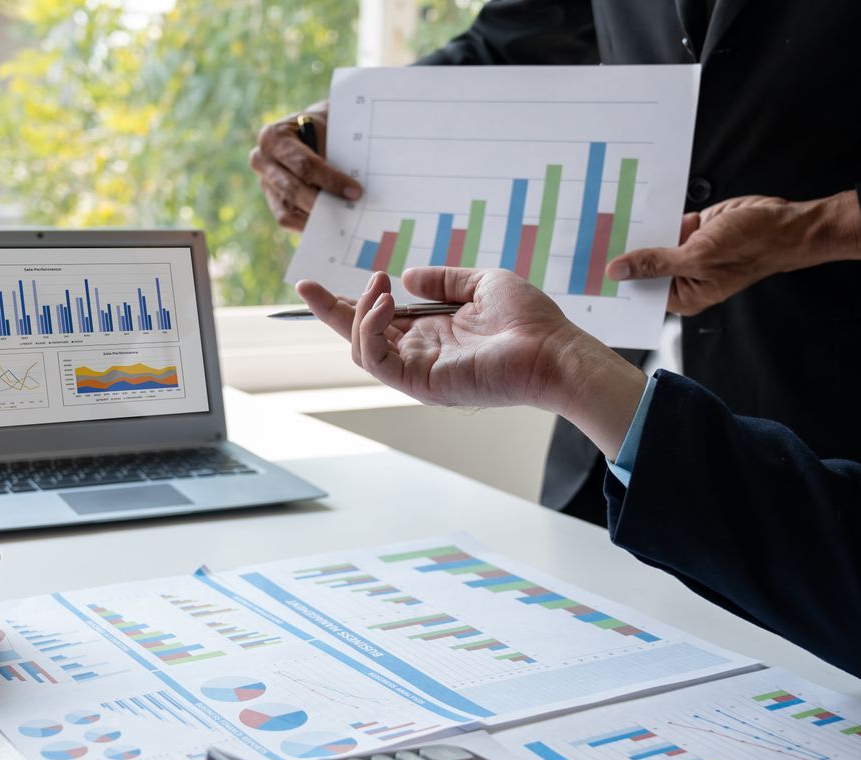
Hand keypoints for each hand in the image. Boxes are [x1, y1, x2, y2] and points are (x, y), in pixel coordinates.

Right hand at [250, 102, 362, 231]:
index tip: (355, 192)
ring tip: (337, 223)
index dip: (331, 180)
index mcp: (274, 137)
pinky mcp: (272, 199)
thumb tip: (348, 189)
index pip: (304, 164)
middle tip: (348, 212)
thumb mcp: (326, 130)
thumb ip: (331, 155)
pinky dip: (307, 224)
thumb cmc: (320, 128)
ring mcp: (265, 182)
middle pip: (293, 190)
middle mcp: (262, 160)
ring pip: (286, 211)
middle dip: (323, 203)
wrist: (310, 128)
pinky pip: (286, 219)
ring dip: (314, 219)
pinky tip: (326, 225)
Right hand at [296, 268, 606, 409]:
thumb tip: (408, 274)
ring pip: (360, 348)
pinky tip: (384, 303)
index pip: (379, 320)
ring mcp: (418, 372)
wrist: (553, 349)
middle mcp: (419, 355)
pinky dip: (369, 330)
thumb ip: (443, 280)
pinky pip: (376, 361)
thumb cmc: (528, 320)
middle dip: (330, 311)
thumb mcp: (481, 283)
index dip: (350, 302)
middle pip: (358, 336)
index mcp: (431, 334)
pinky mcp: (420, 384)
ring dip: (357, 312)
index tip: (317, 283)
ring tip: (379, 285)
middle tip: (308, 285)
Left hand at [605, 191, 860, 314]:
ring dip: (636, 230)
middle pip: (644, 266)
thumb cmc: (753, 246)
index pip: (641, 291)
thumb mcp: (699, 255)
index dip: (617, 280)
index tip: (588, 270)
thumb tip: (619, 269)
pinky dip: (654, 215)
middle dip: (622, 253)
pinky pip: (666, 223)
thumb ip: (657, 262)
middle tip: (587, 240)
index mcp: (684, 295)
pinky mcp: (694, 229)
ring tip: (600, 218)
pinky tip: (629, 205)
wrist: (786, 223)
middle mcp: (684, 276)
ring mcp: (689, 252)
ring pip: (653, 242)